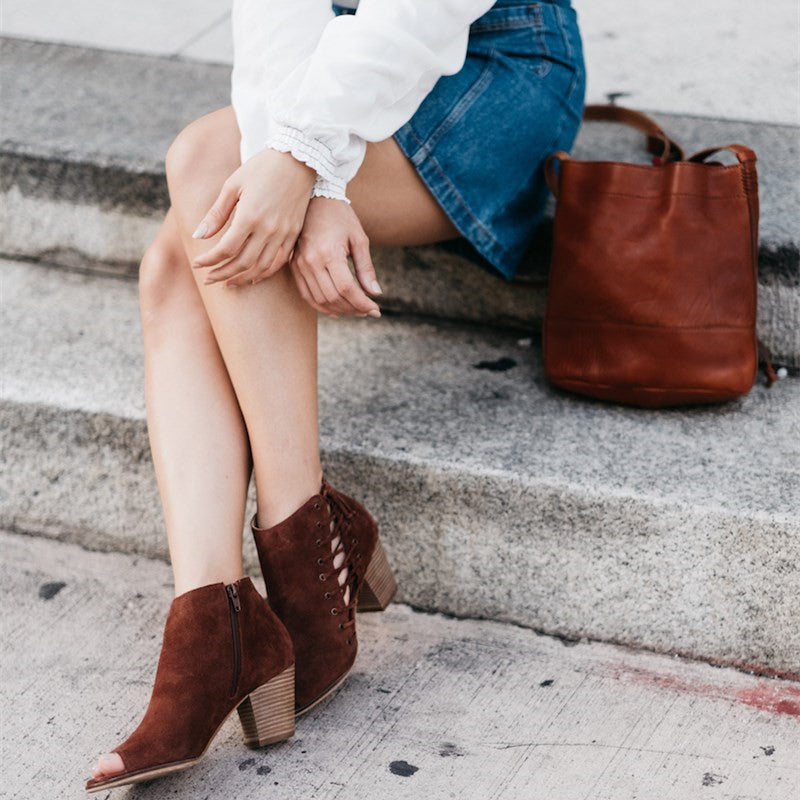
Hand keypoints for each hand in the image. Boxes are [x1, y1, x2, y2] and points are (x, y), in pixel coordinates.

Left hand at [191, 148, 315, 286]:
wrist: (297, 160)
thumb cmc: (262, 168)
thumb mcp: (233, 186)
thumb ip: (216, 214)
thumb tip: (198, 236)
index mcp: (249, 216)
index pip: (226, 249)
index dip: (209, 260)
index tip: (198, 264)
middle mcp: (267, 229)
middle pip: (242, 263)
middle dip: (222, 274)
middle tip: (209, 279)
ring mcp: (283, 234)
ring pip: (261, 267)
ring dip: (243, 278)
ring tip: (228, 282)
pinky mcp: (293, 235)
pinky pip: (279, 262)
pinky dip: (264, 273)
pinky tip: (253, 276)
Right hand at [290, 197, 382, 317]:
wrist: (315, 199)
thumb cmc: (341, 217)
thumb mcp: (359, 239)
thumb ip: (366, 268)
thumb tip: (375, 293)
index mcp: (329, 252)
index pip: (346, 288)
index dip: (362, 303)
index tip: (376, 309)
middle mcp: (311, 261)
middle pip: (333, 297)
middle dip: (353, 309)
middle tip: (368, 310)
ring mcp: (299, 264)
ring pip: (319, 300)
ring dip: (339, 310)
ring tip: (355, 310)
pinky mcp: (294, 266)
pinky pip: (306, 294)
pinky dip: (321, 306)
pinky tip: (336, 310)